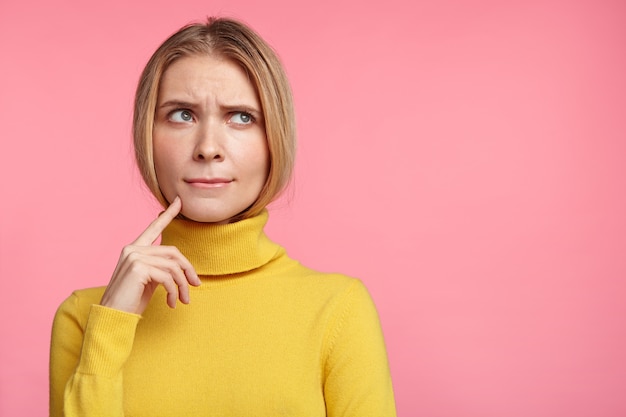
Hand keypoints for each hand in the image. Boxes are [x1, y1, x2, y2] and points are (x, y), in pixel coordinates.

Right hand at [100, 197, 200, 313]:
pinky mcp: (138, 268)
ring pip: (173, 266)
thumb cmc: (130, 301)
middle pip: (173, 252)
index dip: (168, 214)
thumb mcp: (149, 280)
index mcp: (134, 249)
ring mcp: (134, 257)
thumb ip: (160, 267)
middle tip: (195, 285)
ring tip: (183, 300)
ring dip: (182, 285)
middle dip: (188, 269)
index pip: (154, 227)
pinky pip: (168, 277)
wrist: (112, 317)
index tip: (179, 201)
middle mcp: (133, 249)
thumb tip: (183, 268)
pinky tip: (171, 303)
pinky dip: (174, 291)